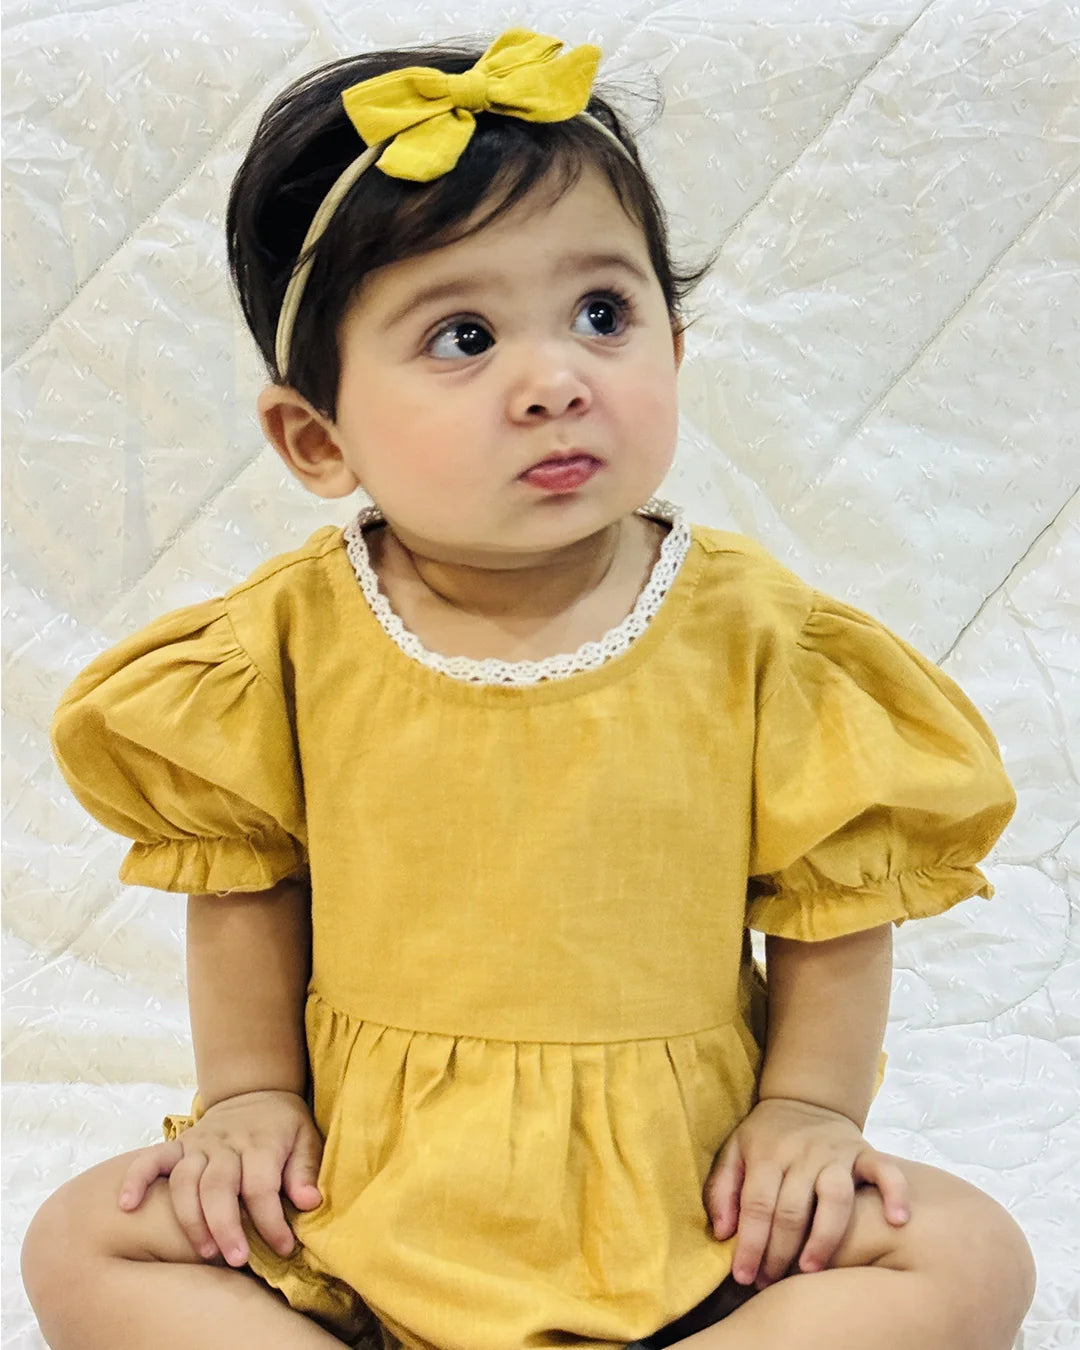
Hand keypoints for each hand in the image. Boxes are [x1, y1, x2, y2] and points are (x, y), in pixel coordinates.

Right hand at [116, 1089, 323, 1266]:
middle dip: (226, 1226)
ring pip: (185, 1181)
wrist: (256, 1091)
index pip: (261, 1185)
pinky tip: (127, 1205)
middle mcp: (227, 1143)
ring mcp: (198, 1144)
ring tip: (205, 1252)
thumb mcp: (307, 1139)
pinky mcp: (178, 1145)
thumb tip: (309, 1202)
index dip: (271, 1221)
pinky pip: (151, 1159)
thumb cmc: (283, 1127)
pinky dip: (135, 1178)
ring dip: (191, 1218)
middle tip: (236, 1259)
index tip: (283, 1248)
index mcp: (262, 1142)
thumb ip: (305, 1171)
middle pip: (219, 1186)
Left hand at [703, 1097, 909, 1288]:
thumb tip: (722, 1233)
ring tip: (812, 1269)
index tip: (744, 1276)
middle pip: (792, 1210)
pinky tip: (898, 1220)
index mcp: (766, 1153)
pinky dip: (895, 1192)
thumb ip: (723, 1189)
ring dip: (825, 1237)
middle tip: (772, 1282)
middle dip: (780, 1253)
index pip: (757, 1205)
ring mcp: (836, 1153)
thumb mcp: (734, 1151)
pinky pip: (885, 1170)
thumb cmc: (766, 1136)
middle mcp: (802, 1153)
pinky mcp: (864, 1151)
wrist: (805, 1098)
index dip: (750, 1244)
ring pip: (835, 1197)